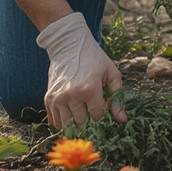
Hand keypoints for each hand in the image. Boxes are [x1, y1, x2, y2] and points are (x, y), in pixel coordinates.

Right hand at [37, 12, 126, 128]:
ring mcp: (58, 97)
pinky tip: (69, 113)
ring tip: (80, 113)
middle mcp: (72, 95)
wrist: (68, 44)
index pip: (97, 116)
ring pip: (68, 125)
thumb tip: (122, 120)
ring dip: (75, 123)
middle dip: (89, 120)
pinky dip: (63, 122)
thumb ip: (117, 98)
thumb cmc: (93, 58)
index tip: (101, 107)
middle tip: (91, 110)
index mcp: (90, 89)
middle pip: (82, 123)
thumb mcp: (111, 73)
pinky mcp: (48, 98)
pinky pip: (55, 121)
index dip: (101, 114)